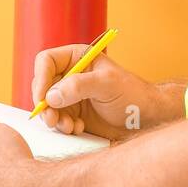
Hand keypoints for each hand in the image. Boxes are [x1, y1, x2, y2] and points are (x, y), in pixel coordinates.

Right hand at [32, 44, 162, 142]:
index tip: (42, 98)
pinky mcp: (73, 114)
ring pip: (47, 106)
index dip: (40, 78)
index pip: (46, 61)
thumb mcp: (107, 84)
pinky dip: (63, 127)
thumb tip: (51, 96)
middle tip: (53, 119)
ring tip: (70, 127)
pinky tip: (79, 128)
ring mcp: (70, 96)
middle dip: (45, 104)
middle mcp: (70, 76)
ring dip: (54, 119)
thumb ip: (79, 86)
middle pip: (42, 85)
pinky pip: (57, 120)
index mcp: (77, 58)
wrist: (147, 119)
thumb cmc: (132, 95)